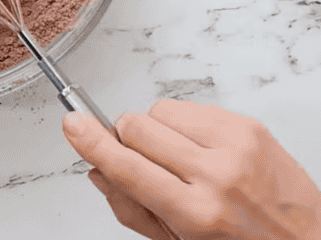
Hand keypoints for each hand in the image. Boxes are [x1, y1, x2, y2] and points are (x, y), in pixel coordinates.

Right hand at [62, 99, 320, 239]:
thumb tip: (98, 171)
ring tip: (178, 160)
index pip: (126, 165)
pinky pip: (190, 106)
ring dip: (156, 131)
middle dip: (126, 140)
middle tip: (139, 161)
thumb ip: (133, 209)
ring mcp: (235, 145)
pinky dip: (184, 125)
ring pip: (160, 110)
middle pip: (137, 126)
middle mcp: (216, 175)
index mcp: (194, 213)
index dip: (91, 142)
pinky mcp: (248, 125)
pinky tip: (199, 151)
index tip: (72, 123)